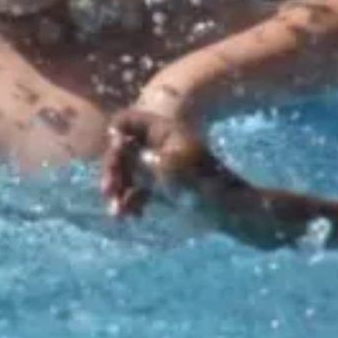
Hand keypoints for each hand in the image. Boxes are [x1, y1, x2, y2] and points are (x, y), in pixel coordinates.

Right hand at [102, 108, 218, 217]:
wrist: (229, 211)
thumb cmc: (201, 184)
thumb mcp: (166, 168)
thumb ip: (138, 155)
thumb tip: (115, 142)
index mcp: (162, 131)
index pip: (127, 121)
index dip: (115, 134)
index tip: (116, 153)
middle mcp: (158, 145)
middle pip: (122, 149)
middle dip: (114, 170)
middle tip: (108, 190)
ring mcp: (159, 166)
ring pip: (127, 173)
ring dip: (119, 191)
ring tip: (116, 213)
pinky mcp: (161, 187)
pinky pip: (137, 190)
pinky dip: (131, 202)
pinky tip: (131, 217)